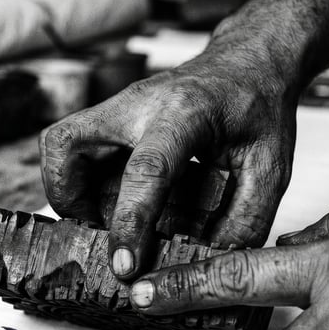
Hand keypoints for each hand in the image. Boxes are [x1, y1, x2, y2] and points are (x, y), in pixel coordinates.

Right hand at [39, 46, 297, 280]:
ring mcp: (116, 106)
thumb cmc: (258, 109)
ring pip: (58, 146)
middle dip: (67, 199)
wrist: (248, 61)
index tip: (124, 266)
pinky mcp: (108, 116)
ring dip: (67, 191)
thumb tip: (209, 268)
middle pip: (66, 144)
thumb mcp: (270, 167)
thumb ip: (243, 220)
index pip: (146, 169)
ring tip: (101, 218)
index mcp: (184, 114)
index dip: (130, 222)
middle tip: (97, 230)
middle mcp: (137, 104)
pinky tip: (108, 199)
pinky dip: (78, 181)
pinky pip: (71, 149)